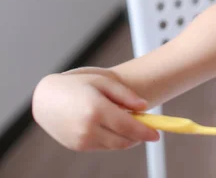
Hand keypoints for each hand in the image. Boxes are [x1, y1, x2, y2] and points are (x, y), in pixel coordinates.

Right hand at [32, 71, 159, 150]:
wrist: (46, 98)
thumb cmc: (76, 85)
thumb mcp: (103, 81)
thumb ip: (125, 94)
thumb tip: (144, 106)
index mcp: (96, 109)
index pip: (129, 126)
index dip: (146, 132)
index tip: (157, 134)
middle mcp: (88, 128)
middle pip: (124, 140)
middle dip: (139, 136)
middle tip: (147, 127)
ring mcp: (81, 140)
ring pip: (115, 145)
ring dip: (126, 137)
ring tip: (126, 121)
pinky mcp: (77, 146)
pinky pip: (103, 146)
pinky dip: (112, 139)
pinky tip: (109, 125)